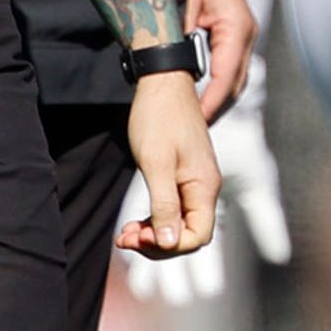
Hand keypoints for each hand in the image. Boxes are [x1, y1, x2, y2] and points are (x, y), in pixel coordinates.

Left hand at [117, 70, 217, 257]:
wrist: (161, 84)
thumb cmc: (158, 118)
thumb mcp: (156, 164)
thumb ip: (164, 205)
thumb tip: (171, 243)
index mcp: (204, 187)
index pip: (197, 236)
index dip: (169, 246)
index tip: (138, 237)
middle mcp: (205, 188)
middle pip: (188, 235)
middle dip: (157, 243)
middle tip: (125, 238)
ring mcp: (195, 182)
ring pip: (178, 224)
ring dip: (153, 234)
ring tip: (125, 234)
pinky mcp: (183, 176)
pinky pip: (173, 209)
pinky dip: (154, 219)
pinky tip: (135, 222)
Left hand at [177, 0, 256, 119]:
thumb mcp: (185, 7)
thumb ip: (183, 39)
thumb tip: (174, 70)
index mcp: (237, 29)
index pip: (226, 76)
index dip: (212, 101)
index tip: (198, 120)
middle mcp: (246, 36)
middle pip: (235, 84)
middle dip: (217, 108)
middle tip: (196, 130)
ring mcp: (245, 37)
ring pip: (236, 79)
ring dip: (219, 100)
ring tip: (200, 120)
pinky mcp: (238, 37)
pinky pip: (232, 68)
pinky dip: (220, 85)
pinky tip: (205, 98)